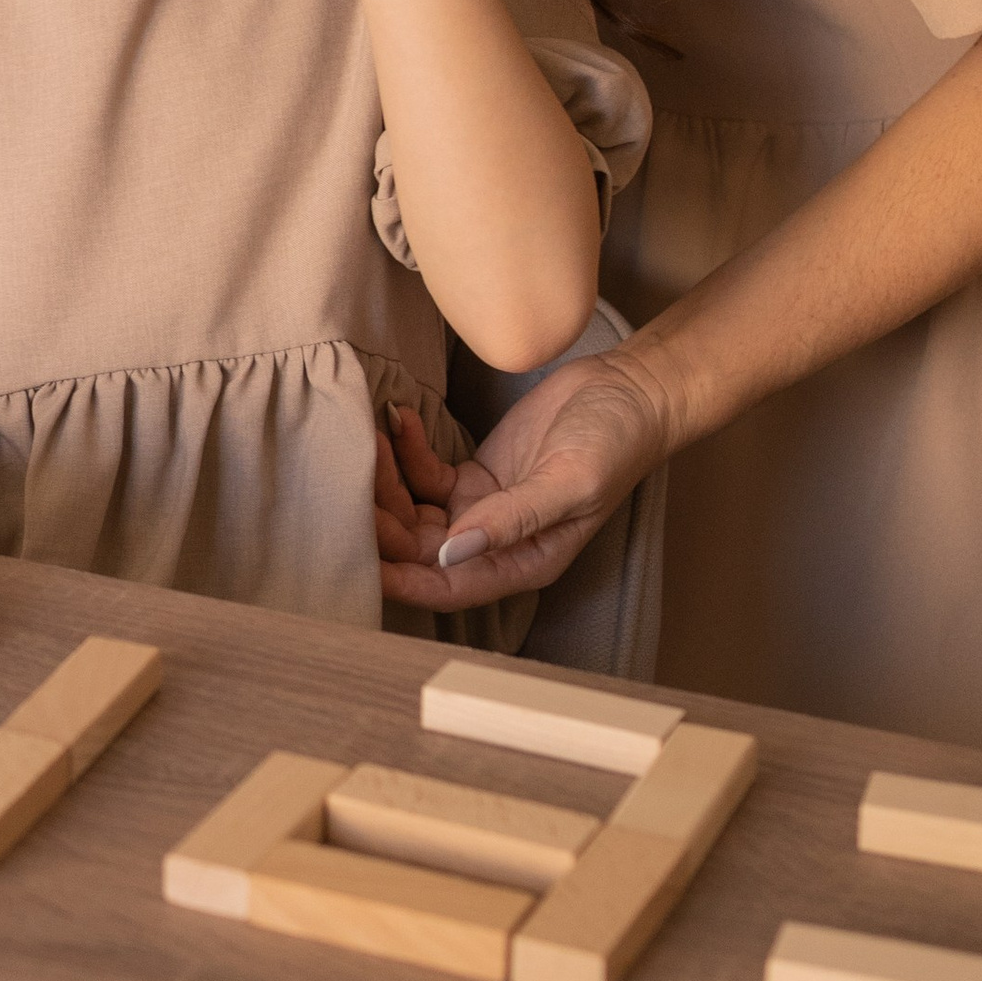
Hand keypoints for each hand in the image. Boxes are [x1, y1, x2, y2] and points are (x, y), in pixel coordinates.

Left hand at [373, 355, 668, 609]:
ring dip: (387, 484)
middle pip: (421, 551)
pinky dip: (406, 451)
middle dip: (383, 525)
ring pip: (414, 512)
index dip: (404, 581)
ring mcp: (481, 508)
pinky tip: (397, 420)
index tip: (361, 564)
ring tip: (370, 441)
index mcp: (522, 563)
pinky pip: (425, 473)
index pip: (450, 587)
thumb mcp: (569, 483)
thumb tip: (454, 553)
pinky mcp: (474, 473)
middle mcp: (495, 544)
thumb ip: (512, 519)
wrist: (629, 392)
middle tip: (351, 483)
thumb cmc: (614, 445)